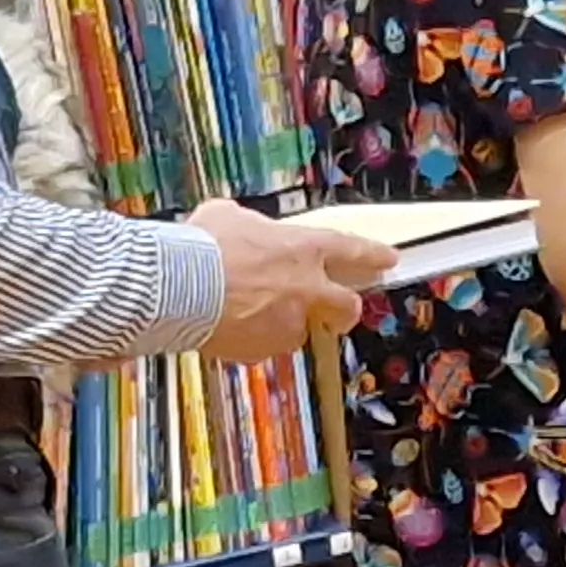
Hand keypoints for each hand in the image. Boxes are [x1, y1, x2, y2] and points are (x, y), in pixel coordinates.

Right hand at [192, 199, 390, 362]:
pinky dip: (254, 339)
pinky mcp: (263, 350)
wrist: (177, 287)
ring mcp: (287, 324)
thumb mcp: (227, 216)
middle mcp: (306, 289)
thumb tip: (241, 227)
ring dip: (287, 323)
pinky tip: (230, 328)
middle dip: (347, 309)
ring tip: (252, 313)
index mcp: (303, 249)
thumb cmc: (202, 244)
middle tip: (341, 309)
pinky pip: (266, 346)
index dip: (372, 254)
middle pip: (346, 306)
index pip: (351, 250)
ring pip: (301, 329)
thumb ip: (248, 224)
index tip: (388, 258)